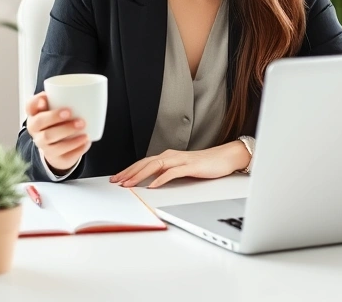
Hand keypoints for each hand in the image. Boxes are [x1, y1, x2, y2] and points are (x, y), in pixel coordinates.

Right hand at [25, 92, 90, 172]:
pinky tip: (86, 142)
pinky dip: (77, 149)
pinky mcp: (56, 158)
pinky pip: (65, 156)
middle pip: (40, 124)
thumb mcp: (57, 109)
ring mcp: (44, 146)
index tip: (45, 99)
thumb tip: (77, 92)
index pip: (29, 106)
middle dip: (55, 118)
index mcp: (35, 115)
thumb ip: (62, 99)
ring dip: (69, 136)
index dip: (35, 103)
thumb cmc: (58, 122)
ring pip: (52, 142)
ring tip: (84, 130)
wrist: (58, 148)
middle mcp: (36, 131)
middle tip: (71, 113)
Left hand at [110, 142, 249, 188]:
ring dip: (140, 175)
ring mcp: (180, 160)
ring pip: (155, 166)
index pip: (143, 163)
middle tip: (116, 181)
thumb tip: (150, 182)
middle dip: (129, 172)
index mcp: (167, 156)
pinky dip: (161, 179)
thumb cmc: (204, 165)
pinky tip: (153, 186)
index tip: (117, 178)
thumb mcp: (180, 169)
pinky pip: (172, 172)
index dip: (129, 170)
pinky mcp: (190, 166)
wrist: (224, 158)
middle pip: (145, 163)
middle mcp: (171, 156)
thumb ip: (166, 173)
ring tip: (129, 184)